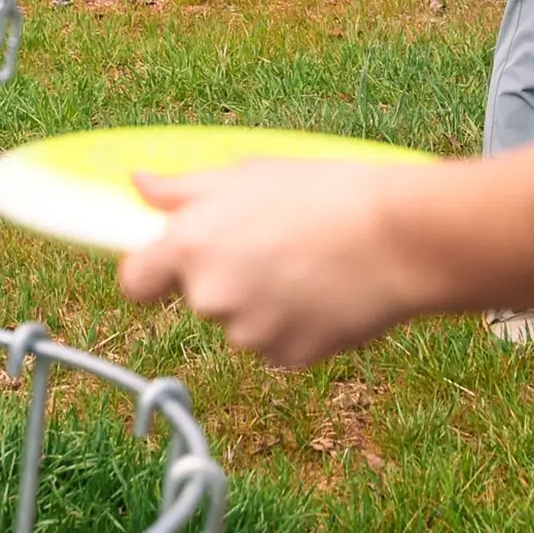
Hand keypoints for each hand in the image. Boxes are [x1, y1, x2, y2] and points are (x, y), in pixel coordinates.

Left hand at [119, 159, 440, 367]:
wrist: (400, 238)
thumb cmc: (326, 192)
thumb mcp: (250, 174)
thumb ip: (184, 190)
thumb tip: (138, 187)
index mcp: (191, 245)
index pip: (133, 281)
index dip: (152, 273)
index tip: (172, 265)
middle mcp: (209, 295)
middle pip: (198, 299)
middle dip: (226, 278)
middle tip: (274, 245)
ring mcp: (248, 333)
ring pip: (241, 324)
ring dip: (264, 304)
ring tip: (311, 265)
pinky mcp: (287, 358)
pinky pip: (278, 344)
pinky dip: (296, 325)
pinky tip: (327, 293)